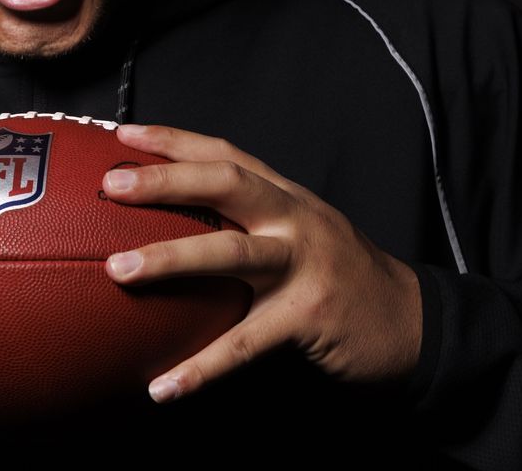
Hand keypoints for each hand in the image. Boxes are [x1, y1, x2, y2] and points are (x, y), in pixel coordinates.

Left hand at [101, 123, 424, 402]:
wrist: (409, 320)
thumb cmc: (338, 277)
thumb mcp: (299, 233)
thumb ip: (248, 224)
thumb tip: (170, 230)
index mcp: (285, 197)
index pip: (224, 154)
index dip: (173, 140)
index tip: (121, 135)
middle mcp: (293, 219)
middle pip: (226, 184)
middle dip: (167, 181)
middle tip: (112, 186)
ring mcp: (303, 265)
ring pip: (231, 253)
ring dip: (171, 259)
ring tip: (117, 272)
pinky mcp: (308, 315)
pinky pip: (245, 343)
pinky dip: (202, 367)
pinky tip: (163, 387)